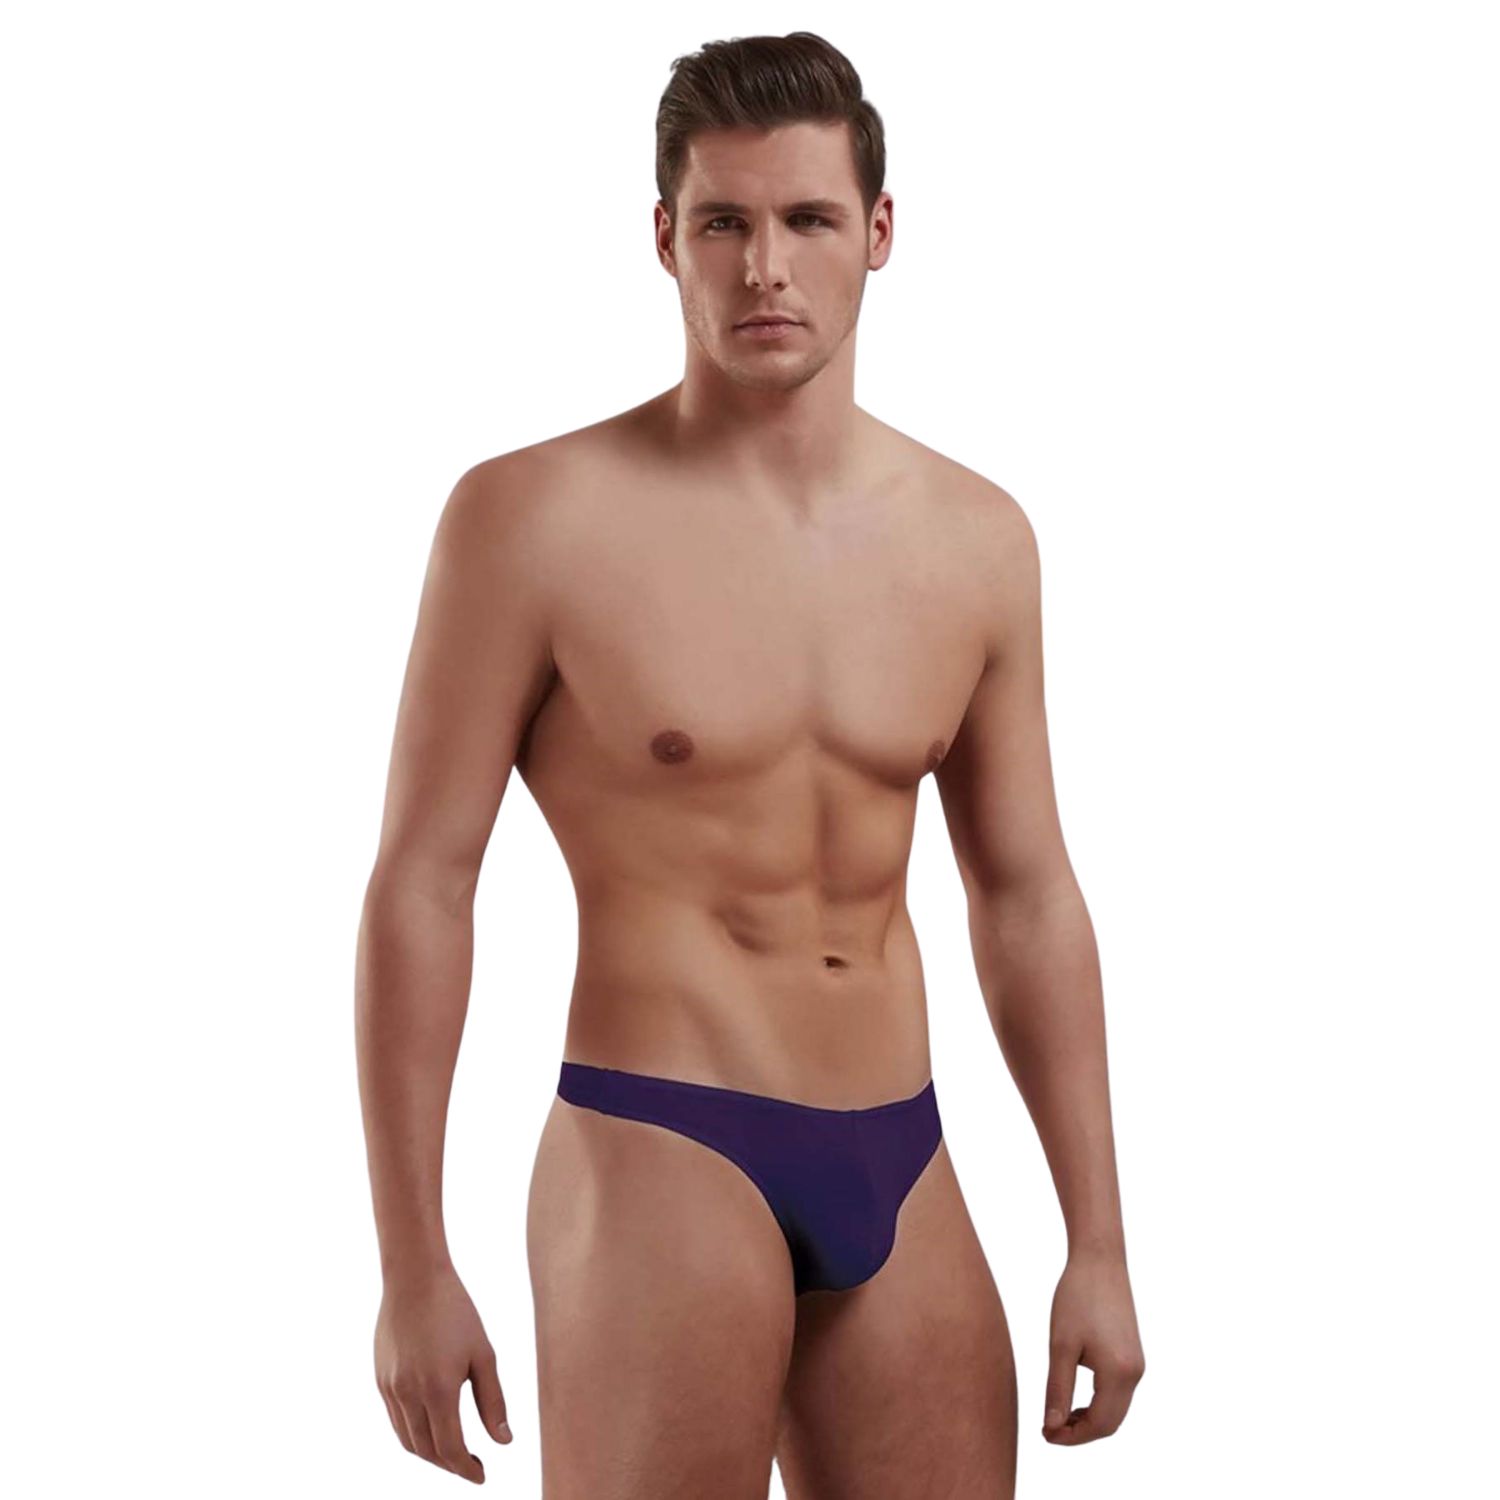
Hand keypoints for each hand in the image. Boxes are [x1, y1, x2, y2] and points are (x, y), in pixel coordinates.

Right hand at [374, 1264, 513, 1482]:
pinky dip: (413, 1434)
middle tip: (471, 1465)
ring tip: (454, 1451)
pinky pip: (395, 1421)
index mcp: (438, 1389)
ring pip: (407, 1440)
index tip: (482, 1475)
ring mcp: (389, 1389)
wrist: (415, 1278)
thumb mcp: (483, 1354)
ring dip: (430, 1454)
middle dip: (450, 1465)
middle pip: (427, 1451)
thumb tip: (504, 1442)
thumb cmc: (457, 1312)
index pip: (451, 1449)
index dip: (466, 1469)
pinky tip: (431, 1427)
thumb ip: (493, 1401)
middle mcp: (408, 1394)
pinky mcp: (380, 1380)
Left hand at [1042, 1248, 1144, 1444]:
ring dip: (1089, 1419)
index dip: (1071, 1437)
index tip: (1044, 1434)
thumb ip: (1057, 1389)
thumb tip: (1052, 1427)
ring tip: (1057, 1416)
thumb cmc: (1076, 1297)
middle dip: (1080, 1433)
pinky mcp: (1133, 1355)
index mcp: (1120, 1373)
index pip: (1099, 1425)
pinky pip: (1118, 1393)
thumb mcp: (1060, 1345)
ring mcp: (1137, 1364)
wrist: (1100, 1260)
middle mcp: (1135, 1374)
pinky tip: (1073, 1398)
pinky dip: (1098, 1404)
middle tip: (1048, 1430)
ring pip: (1116, 1410)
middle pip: (1111, 1423)